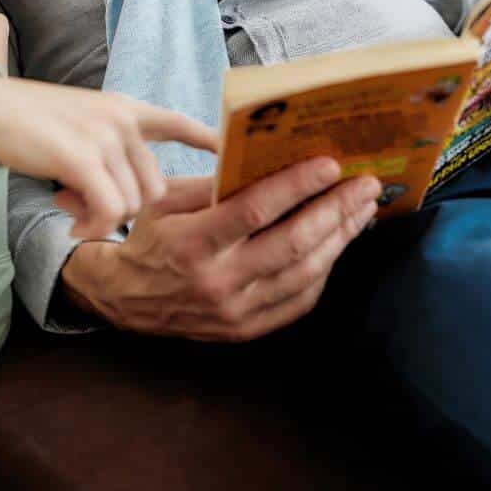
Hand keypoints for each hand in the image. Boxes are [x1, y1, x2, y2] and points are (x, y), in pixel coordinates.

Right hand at [0, 79, 219, 238]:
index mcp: (125, 108)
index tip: (229, 154)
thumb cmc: (28, 122)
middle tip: (85, 211)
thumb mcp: (81, 120)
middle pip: (155, 186)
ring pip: (132, 203)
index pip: (177, 123)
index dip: (207, 140)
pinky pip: (109, 209)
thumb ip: (111, 144)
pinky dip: (93, 225)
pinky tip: (71, 226)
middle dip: (127, 209)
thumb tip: (129, 193)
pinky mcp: (83, 157)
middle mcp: (122, 119)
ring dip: (103, 219)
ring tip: (70, 212)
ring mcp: (104, 136)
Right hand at [55, 159, 383, 341]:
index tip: (331, 165)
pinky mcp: (245, 330)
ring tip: (361, 211)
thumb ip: (212, 185)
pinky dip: (323, 271)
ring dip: (340, 240)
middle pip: (293, 244)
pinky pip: (297, 301)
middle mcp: (217, 281)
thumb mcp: (164, 201)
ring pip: (304, 274)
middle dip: (336, 211)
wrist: (124, 299)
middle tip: (365, 186)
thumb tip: (267, 160)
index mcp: (193, 243)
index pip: (256, 211)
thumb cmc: (149, 238)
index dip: (297, 186)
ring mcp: (234, 311)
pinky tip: (336, 245)